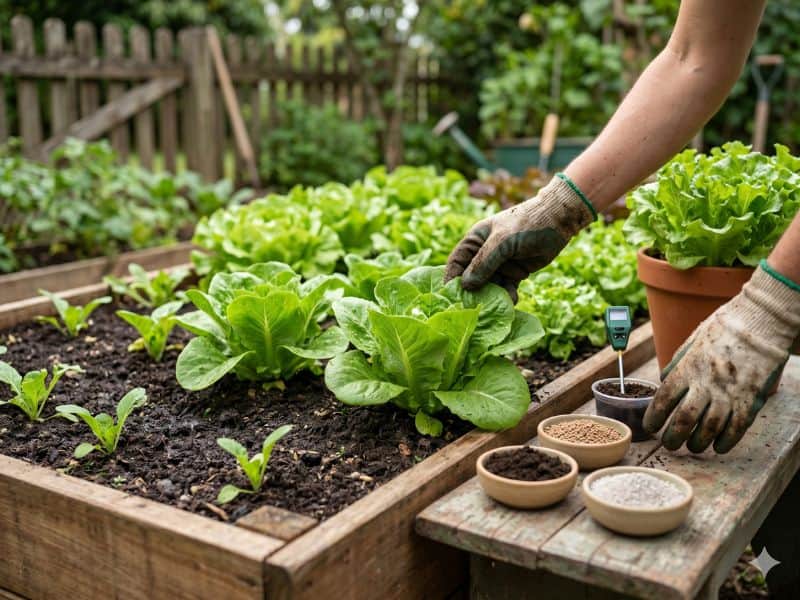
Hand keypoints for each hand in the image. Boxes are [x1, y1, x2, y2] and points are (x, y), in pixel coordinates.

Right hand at [445, 174, 594, 300]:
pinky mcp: (515, 272)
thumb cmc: (526, 224)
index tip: (450, 296)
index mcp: (476, 241)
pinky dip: (509, 294)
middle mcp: (484, 253)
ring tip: (500, 304)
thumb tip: (466, 285)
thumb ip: (484, 263)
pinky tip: (514, 299)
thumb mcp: (502, 242)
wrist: (558, 221)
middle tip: (476, 307)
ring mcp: (500, 264)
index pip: (457, 262)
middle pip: (473, 278)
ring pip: (491, 285)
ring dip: (495, 295)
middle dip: (475, 292)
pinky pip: (507, 288)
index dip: (452, 279)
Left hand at [643, 263, 799, 452]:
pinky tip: (719, 447)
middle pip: (684, 420)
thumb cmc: (725, 327)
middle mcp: (706, 384)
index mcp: (688, 368)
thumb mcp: (693, 339)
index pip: (664, 400)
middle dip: (673, 437)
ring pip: (709, 429)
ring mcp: (729, 394)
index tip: (650, 427)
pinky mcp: (750, 400)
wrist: (761, 322)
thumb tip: (663, 379)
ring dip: (698, 443)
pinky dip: (726, 441)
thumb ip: (677, 361)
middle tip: (669, 444)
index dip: (654, 418)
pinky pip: (737, 428)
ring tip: (692, 447)